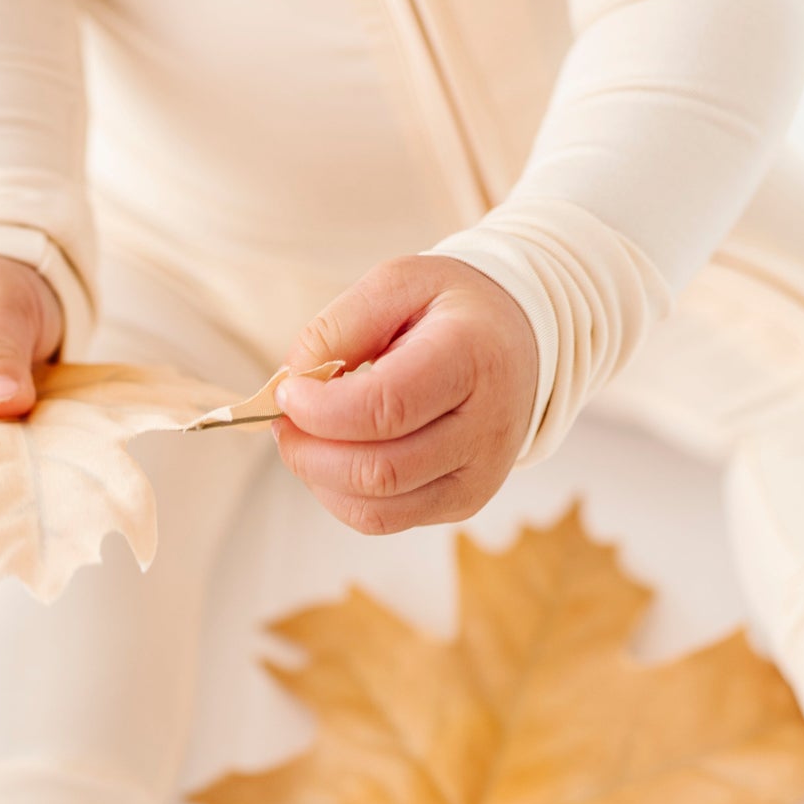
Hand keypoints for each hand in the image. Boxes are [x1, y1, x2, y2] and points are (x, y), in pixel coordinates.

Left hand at [273, 256, 538, 532]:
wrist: (518, 344)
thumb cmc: (452, 312)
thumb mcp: (397, 284)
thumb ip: (338, 326)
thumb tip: (293, 382)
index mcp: (473, 359)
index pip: (387, 408)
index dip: (321, 410)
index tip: (288, 392)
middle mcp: (485, 428)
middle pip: (378, 470)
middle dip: (310, 452)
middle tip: (285, 421)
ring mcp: (478, 476)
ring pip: (376, 509)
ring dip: (319, 479)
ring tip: (307, 439)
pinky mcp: (462, 502)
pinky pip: (383, 520)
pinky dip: (340, 496)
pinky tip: (334, 459)